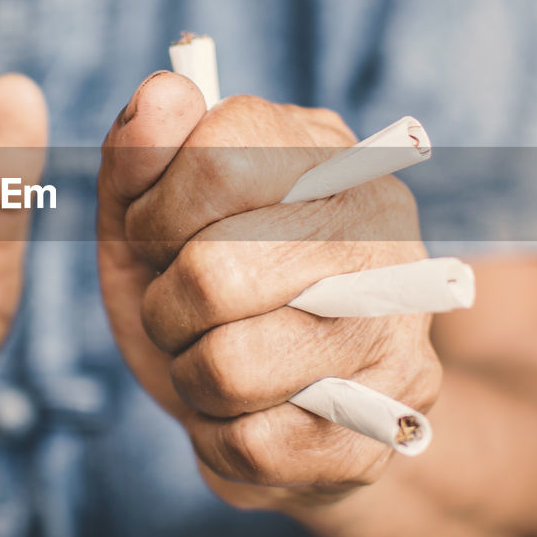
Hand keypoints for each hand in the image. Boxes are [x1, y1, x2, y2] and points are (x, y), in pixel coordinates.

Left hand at [97, 73, 439, 510]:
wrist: (295, 403)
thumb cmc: (210, 294)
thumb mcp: (151, 217)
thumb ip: (140, 155)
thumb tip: (161, 92)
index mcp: (324, 152)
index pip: (219, 154)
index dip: (154, 212)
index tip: (155, 238)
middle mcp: (380, 226)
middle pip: (214, 272)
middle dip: (163, 308)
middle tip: (179, 312)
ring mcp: (396, 326)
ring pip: (231, 367)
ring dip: (190, 377)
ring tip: (214, 361)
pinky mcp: (389, 422)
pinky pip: (255, 445)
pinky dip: (218, 439)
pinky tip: (244, 414)